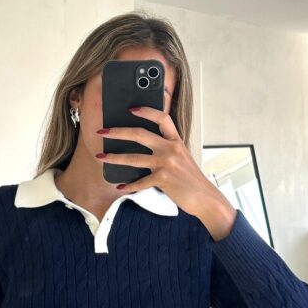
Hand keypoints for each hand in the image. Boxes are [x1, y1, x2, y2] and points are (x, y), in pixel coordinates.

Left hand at [95, 106, 219, 218]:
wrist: (205, 198)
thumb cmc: (191, 180)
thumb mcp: (182, 158)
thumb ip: (167, 150)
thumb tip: (143, 148)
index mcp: (176, 141)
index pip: (162, 118)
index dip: (146, 111)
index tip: (131, 109)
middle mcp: (170, 149)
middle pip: (139, 134)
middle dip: (117, 132)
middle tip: (102, 131)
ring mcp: (166, 164)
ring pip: (134, 158)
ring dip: (114, 158)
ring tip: (101, 157)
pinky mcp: (163, 179)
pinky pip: (140, 182)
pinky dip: (129, 186)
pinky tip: (120, 187)